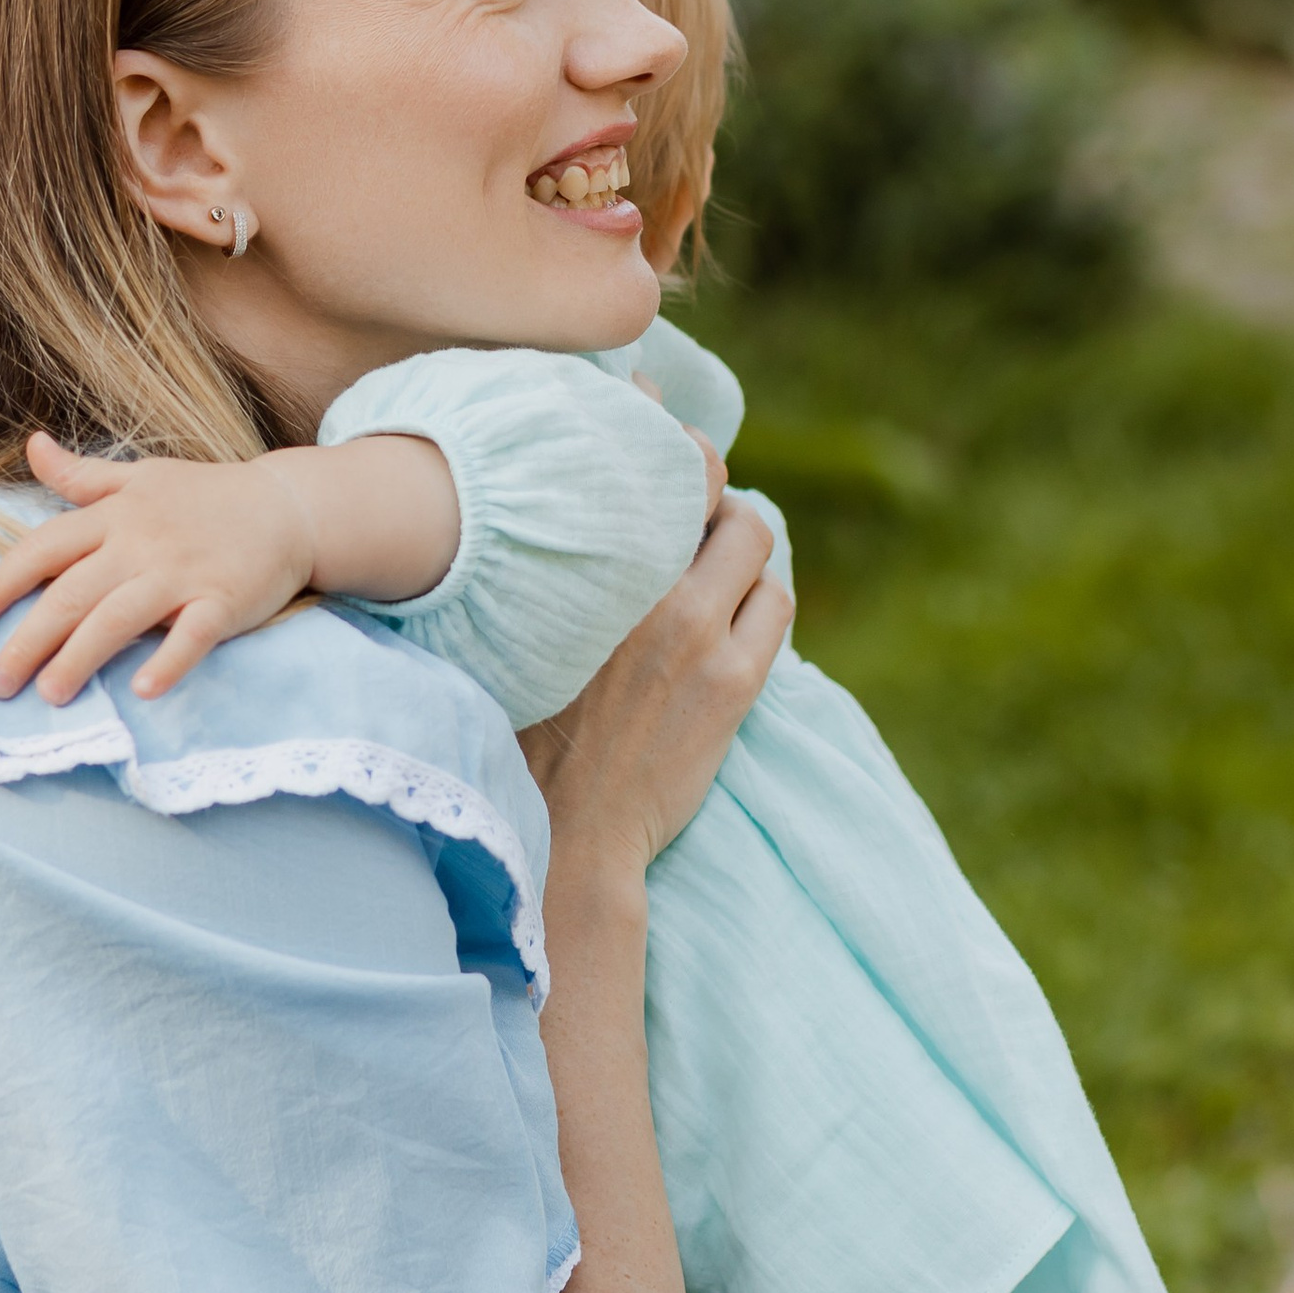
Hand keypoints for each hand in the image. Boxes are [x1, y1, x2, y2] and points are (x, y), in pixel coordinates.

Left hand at [0, 435, 318, 705]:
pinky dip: (169, 661)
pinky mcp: (224, 600)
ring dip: (82, 657)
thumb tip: (32, 445)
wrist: (289, 507)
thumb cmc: (208, 496)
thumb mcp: (141, 476)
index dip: (3, 581)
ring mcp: (183, 573)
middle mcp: (141, 544)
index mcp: (115, 516)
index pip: (45, 547)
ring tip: (50, 695)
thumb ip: (83, 475)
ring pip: (120, 617)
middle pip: (72, 593)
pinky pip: (193, 634)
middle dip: (30, 639)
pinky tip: (142, 691)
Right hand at [519, 497, 789, 888]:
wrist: (567, 827)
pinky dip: (761, 599)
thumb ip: (553, 576)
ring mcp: (699, 635)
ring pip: (756, 550)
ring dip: (743, 555)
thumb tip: (570, 525)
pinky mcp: (735, 681)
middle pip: (714, 501)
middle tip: (700, 528)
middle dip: (716, 507)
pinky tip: (735, 617)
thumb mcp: (519, 634)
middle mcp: (646, 589)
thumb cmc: (524, 733)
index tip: (669, 475)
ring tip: (718, 576)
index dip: (677, 465)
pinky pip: (774, 606)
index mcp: (588, 571)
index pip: (663, 476)